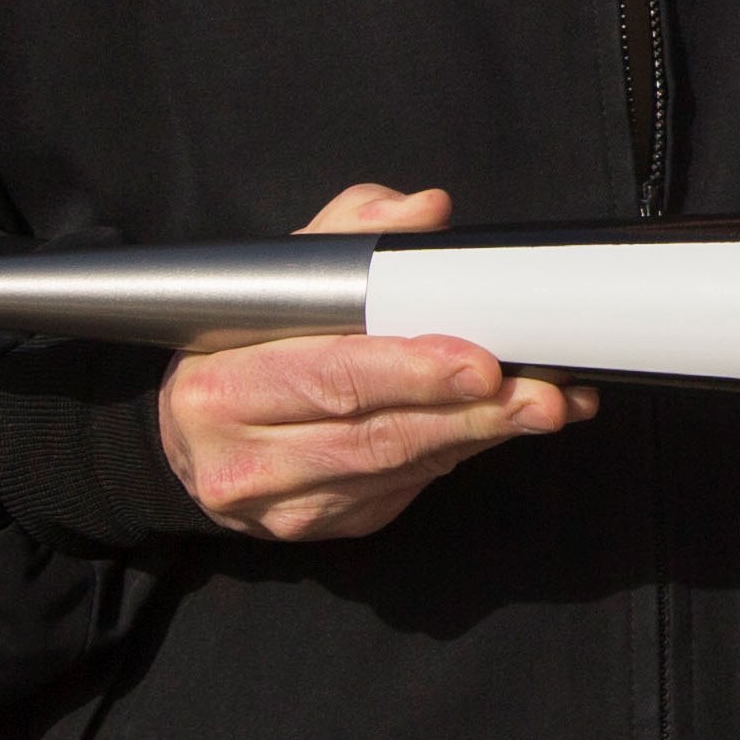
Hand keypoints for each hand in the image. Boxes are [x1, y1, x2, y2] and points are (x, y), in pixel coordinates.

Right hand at [159, 183, 595, 541]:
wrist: (193, 435)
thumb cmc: (244, 344)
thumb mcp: (279, 278)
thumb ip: (349, 237)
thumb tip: (424, 212)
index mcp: (219, 385)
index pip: (331, 377)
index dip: (412, 372)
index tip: (481, 362)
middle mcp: (241, 457)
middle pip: (376, 435)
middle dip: (470, 412)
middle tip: (540, 391)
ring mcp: (281, 504)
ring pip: (398, 467)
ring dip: (482, 434)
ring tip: (546, 405)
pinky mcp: (319, 526)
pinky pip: (402, 489)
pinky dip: (460, 455)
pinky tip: (503, 427)